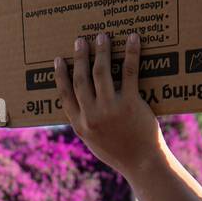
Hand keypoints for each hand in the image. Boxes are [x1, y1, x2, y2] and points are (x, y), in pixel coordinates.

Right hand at [54, 32, 165, 179]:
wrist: (142, 163)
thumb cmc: (120, 153)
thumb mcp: (95, 143)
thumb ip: (87, 124)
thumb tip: (83, 106)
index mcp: (80, 125)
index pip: (65, 95)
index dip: (61, 76)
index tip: (59, 60)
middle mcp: (92, 116)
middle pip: (81, 79)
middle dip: (80, 57)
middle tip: (81, 41)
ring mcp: (110, 109)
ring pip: (101, 72)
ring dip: (100, 51)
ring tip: (102, 37)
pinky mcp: (131, 103)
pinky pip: (129, 72)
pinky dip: (130, 53)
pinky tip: (132, 40)